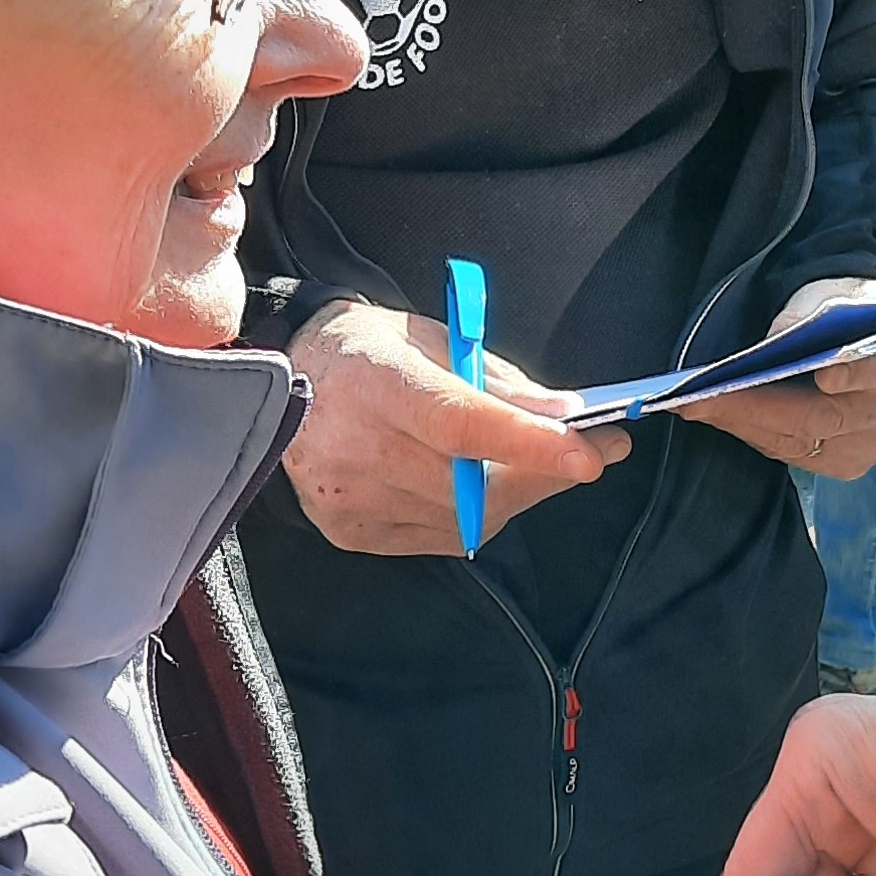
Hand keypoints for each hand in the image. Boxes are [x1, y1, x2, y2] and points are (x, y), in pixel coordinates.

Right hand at [284, 297, 619, 555]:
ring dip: (512, 492)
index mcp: (374, 382)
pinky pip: (440, 537)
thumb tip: (564, 417)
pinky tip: (471, 481)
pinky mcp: (348, 530)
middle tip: (588, 451)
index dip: (529, 442)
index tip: (590, 452)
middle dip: (542, 471)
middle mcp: (353, 447)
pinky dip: (473, 513)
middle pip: (471, 483)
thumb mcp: (435, 339)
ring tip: (522, 458)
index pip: (460, 423)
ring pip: (465, 518)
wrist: (285, 379)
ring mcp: (348, 497)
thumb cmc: (370, 354)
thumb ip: (499, 382)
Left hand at [675, 280, 875, 481]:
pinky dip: (756, 434)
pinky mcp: (850, 463)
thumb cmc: (851, 312)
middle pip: (828, 416)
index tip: (818, 373)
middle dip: (759, 405)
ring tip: (698, 405)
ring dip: (746, 423)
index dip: (854, 371)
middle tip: (702, 395)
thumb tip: (781, 334)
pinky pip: (797, 455)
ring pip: (804, 440)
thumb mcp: (837, 293)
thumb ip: (816, 308)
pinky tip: (722, 417)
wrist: (868, 338)